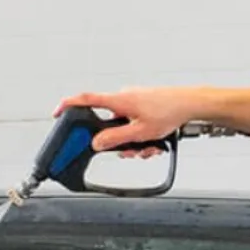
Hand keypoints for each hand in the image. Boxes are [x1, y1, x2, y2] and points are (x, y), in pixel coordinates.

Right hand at [55, 87, 198, 157]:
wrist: (191, 104)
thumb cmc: (170, 110)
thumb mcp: (140, 132)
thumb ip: (115, 139)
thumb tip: (96, 143)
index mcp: (119, 100)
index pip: (87, 100)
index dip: (69, 106)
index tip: (58, 113)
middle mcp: (124, 98)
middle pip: (108, 124)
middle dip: (118, 142)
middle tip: (131, 151)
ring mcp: (134, 102)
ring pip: (123, 127)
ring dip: (133, 142)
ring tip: (149, 147)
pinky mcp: (142, 106)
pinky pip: (133, 124)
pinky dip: (140, 136)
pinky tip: (153, 142)